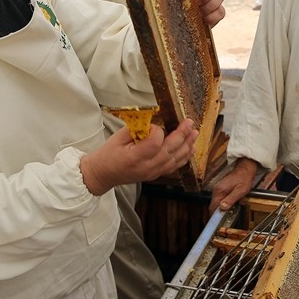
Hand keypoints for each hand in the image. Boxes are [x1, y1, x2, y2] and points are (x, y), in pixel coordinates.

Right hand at [80, 119, 197, 194]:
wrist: (103, 174)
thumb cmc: (108, 154)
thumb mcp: (117, 137)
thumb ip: (136, 129)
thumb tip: (153, 122)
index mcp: (134, 158)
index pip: (154, 143)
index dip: (158, 131)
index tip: (154, 125)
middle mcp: (146, 167)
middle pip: (169, 151)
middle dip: (182, 135)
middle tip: (189, 123)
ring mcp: (153, 173)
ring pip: (175, 159)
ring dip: (186, 146)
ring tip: (194, 134)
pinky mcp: (156, 175)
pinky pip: (173, 166)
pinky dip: (184, 157)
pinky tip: (190, 148)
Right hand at [207, 157, 258, 213]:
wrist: (244, 170)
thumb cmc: (244, 179)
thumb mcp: (240, 191)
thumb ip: (231, 199)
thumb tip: (222, 207)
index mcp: (219, 191)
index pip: (213, 207)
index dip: (215, 216)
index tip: (219, 222)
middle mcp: (216, 190)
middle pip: (214, 206)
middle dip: (220, 212)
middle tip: (229, 215)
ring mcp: (217, 189)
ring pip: (216, 203)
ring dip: (223, 208)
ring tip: (232, 207)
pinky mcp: (219, 189)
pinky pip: (219, 199)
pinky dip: (224, 203)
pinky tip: (232, 202)